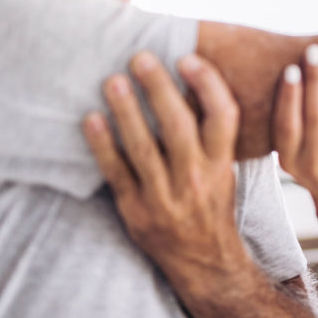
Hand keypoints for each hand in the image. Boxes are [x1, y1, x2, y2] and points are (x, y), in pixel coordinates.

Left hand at [82, 51, 247, 287]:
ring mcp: (165, 196)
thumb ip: (213, 134)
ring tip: (113, 80)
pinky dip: (103, 145)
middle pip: (178, 126)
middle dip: (159, 88)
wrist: (204, 260)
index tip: (188, 58)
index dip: (208, 84)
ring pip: (144, 147)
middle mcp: (196, 178)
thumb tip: (195, 82)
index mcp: (222, 163)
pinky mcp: (136, 210)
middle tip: (141, 58)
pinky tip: (91, 119)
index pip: (223, 116)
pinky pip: (117, 172)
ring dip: (127, 111)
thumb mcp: (225, 168)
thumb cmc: (214, 203)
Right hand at [274, 45, 317, 232]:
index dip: (288, 97)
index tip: (291, 68)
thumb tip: (290, 74)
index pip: (286, 126)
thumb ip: (292, 126)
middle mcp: (310, 167)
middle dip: (313, 82)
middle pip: (312, 119)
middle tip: (314, 51)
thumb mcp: (297, 155)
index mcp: (289, 161)